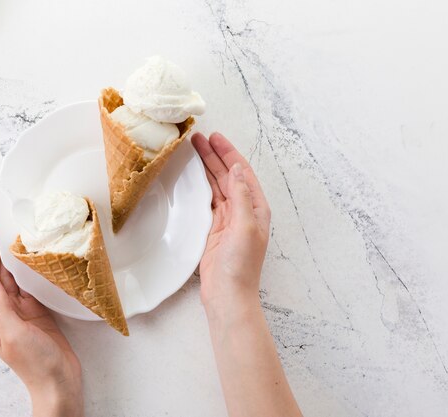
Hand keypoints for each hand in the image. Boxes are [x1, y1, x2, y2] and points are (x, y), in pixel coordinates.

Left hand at [0, 226, 82, 416]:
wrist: (57, 380)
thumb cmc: (35, 363)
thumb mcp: (14, 334)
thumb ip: (0, 306)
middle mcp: (0, 312)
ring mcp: (17, 312)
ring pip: (6, 279)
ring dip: (3, 260)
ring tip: (2, 239)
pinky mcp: (34, 312)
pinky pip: (24, 286)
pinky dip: (22, 271)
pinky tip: (22, 261)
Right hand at [192, 132, 270, 313]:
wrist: (228, 295)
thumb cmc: (241, 265)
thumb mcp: (245, 227)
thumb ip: (242, 196)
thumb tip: (236, 168)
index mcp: (256, 208)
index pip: (242, 172)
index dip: (229, 153)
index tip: (215, 137)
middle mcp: (243, 211)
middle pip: (228, 176)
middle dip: (214, 156)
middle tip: (197, 138)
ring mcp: (228, 220)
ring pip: (216, 186)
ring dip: (206, 168)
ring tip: (192, 151)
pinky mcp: (213, 230)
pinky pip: (207, 201)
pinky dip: (199, 187)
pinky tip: (191, 177)